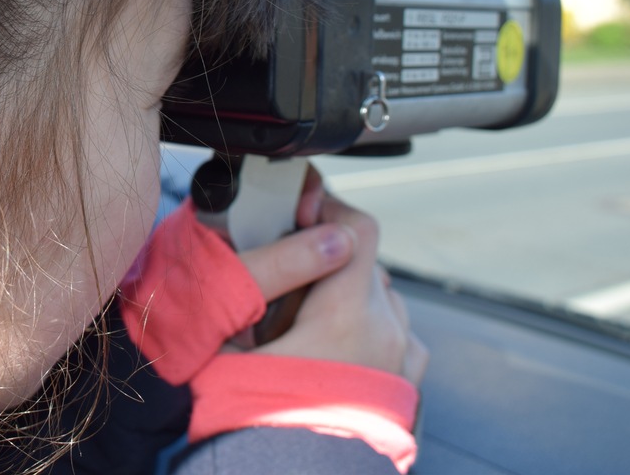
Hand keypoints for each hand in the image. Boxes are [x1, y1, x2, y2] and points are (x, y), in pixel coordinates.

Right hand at [230, 166, 428, 384]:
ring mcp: (401, 358)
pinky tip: (343, 343)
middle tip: (289, 275)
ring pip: (384, 297)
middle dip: (328, 257)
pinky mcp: (406, 384)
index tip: (298, 212)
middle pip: (365, 262)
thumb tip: (223, 249)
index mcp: (346, 315)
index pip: (357, 228)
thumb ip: (237, 293)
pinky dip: (374, 327)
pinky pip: (401, 334)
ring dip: (351, 294)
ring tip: (310, 316)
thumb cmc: (259, 422)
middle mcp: (385, 331)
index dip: (327, 208)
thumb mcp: (226, 350)